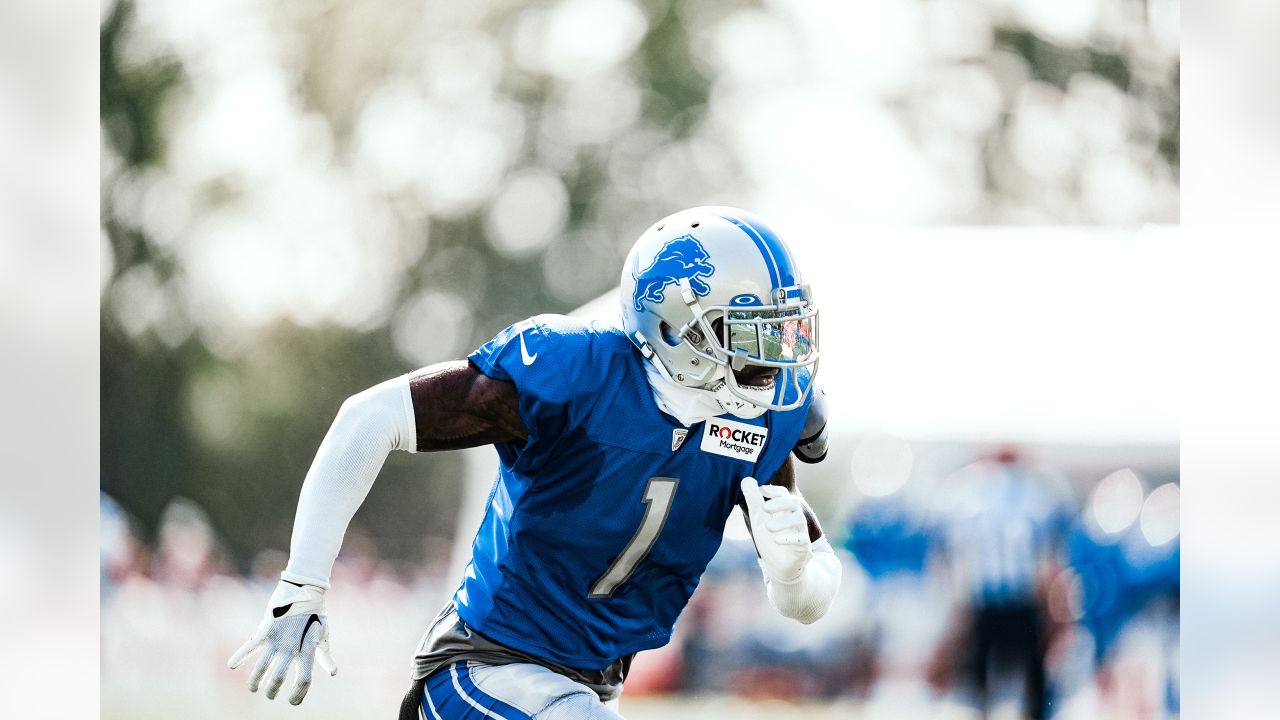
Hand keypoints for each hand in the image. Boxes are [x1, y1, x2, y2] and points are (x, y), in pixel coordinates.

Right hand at [227, 580, 337, 704]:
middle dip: (272, 690)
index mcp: (307, 650)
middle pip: (278, 678)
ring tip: (253, 688)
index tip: (292, 701)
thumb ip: (325, 656)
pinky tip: (231, 665)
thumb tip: (333, 673)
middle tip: (270, 695)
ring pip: (261, 667)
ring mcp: (277, 639)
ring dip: (255, 681)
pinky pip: (250, 646)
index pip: (304, 680)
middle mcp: (292, 647)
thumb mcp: (322, 636)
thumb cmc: (315, 616)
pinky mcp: (266, 630)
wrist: (305, 591)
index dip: (298, 695)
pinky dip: (239, 655)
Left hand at [740, 477, 811, 582]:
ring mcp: (800, 532)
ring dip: (783, 521)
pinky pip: (802, 540)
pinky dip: (790, 538)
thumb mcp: (758, 518)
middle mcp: (794, 517)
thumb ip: (752, 499)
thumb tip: (746, 479)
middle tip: (764, 507)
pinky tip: (776, 540)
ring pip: (799, 519)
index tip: (761, 490)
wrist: (778, 564)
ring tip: (768, 526)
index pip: (783, 493)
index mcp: (784, 509)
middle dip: (779, 503)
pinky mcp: (803, 547)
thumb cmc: (769, 537)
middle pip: (793, 503)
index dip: (774, 490)